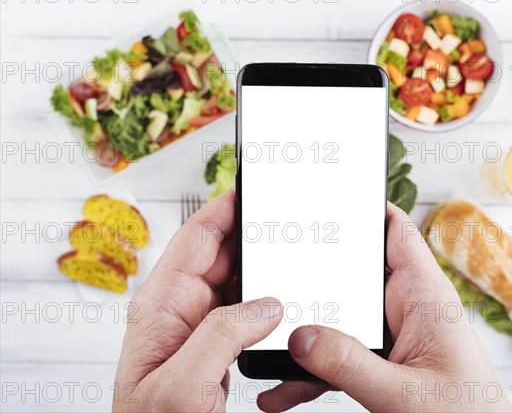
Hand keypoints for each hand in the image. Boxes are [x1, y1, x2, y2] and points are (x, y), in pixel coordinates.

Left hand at [113, 189, 281, 412]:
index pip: (192, 241)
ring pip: (235, 282)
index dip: (220, 211)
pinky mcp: (216, 345)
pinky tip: (282, 299)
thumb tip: (266, 305)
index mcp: (161, 306)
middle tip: (283, 222)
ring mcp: (199, 327)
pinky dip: (264, 301)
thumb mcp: (183, 382)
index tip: (247, 190)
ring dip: (260, 270)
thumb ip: (222, 335)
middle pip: (218, 256)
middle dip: (250, 236)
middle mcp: (180, 310)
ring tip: (290, 257)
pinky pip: (243, 310)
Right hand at [257, 202, 511, 412]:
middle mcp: (405, 308)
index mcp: (425, 297)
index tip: (325, 195)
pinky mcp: (380, 363)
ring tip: (266, 335)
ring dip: (306, 329)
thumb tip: (300, 336)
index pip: (397, 233)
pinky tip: (281, 387)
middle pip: (353, 272)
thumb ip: (351, 365)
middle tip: (273, 268)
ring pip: (339, 318)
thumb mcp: (405, 392)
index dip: (366, 207)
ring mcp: (391, 336)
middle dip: (315, 272)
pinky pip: (338, 356)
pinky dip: (310, 369)